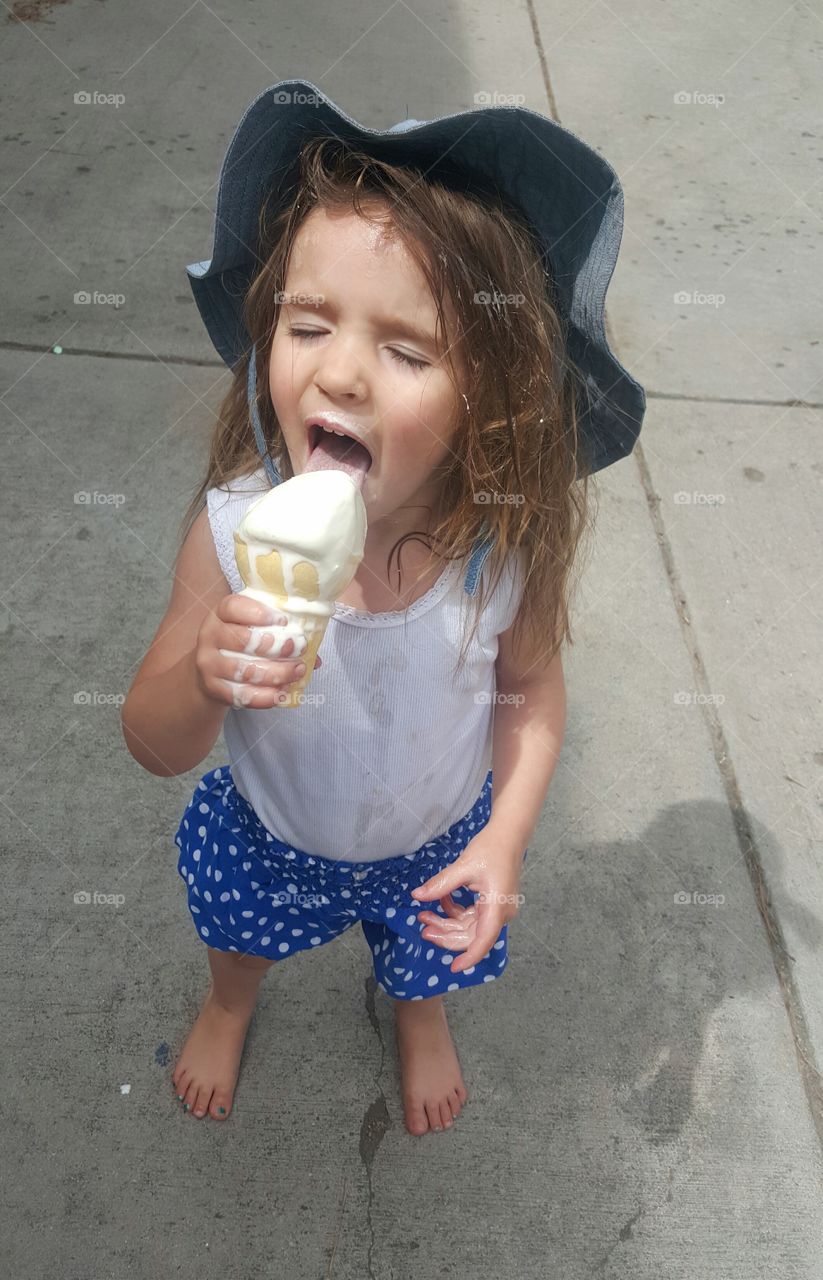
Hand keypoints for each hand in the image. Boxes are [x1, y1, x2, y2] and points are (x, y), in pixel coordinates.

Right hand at [194, 593, 320, 708]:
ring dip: (277, 672)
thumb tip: (316, 658)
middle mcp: (210, 636)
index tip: (283, 621)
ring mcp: (209, 663)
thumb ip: (280, 634)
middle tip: (298, 649)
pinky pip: (242, 695)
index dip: (258, 613)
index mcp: (221, 614)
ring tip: (297, 671)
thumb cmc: (240, 644)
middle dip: (275, 647)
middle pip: (242, 641)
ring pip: (245, 670)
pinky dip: (266, 695)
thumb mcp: (252, 629)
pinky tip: (282, 691)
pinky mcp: (214, 688)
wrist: (210, 672)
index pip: (232, 607)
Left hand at [410, 828, 524, 973]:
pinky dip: (455, 911)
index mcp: (497, 907)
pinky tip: (441, 900)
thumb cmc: (492, 848)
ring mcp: (497, 909)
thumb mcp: (464, 866)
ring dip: (447, 922)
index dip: (469, 957)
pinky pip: (471, 915)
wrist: (509, 834)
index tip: (454, 967)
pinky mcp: (492, 903)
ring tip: (424, 915)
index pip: (483, 940)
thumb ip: (441, 885)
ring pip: (469, 926)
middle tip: (423, 928)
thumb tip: (417, 896)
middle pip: (472, 935)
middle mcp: (500, 913)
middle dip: (446, 934)